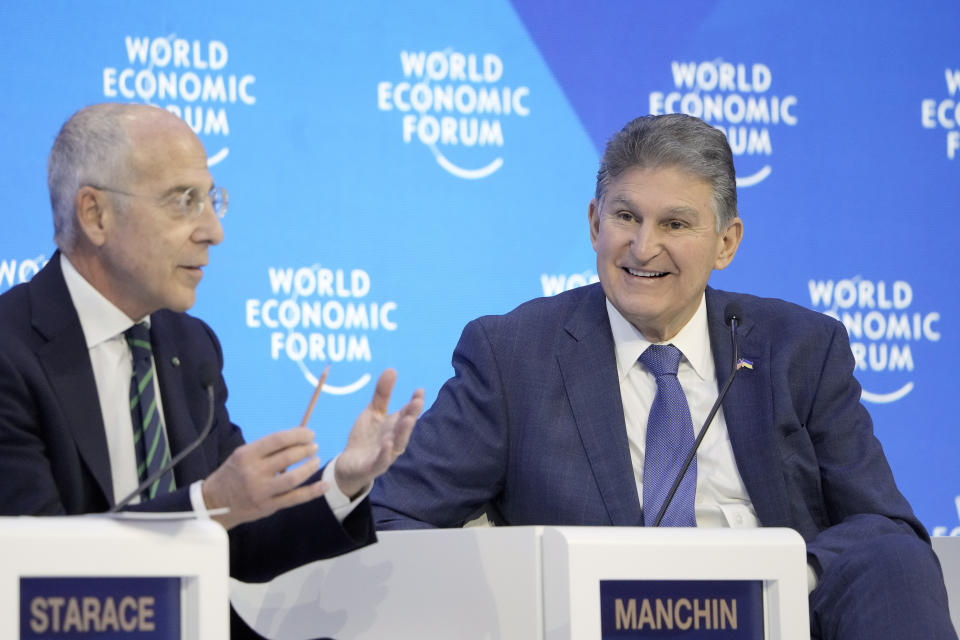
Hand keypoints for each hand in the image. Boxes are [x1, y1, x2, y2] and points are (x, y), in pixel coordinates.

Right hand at [202, 427, 327, 530]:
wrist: (214, 503)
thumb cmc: (233, 474)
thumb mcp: (242, 455)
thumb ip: (266, 449)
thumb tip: (296, 438)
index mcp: (246, 455)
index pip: (277, 440)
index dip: (298, 435)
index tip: (310, 434)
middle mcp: (254, 472)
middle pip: (287, 457)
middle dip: (306, 449)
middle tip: (314, 446)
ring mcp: (261, 491)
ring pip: (293, 478)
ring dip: (309, 467)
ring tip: (316, 460)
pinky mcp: (268, 506)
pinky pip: (294, 498)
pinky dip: (312, 492)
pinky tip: (324, 485)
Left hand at [335, 369, 424, 498]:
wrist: (349, 464)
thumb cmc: (366, 437)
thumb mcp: (373, 412)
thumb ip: (382, 394)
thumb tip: (392, 369)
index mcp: (395, 426)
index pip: (408, 413)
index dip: (415, 403)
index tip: (419, 390)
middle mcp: (394, 439)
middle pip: (405, 427)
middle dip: (412, 415)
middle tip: (417, 402)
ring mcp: (385, 454)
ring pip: (397, 444)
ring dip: (403, 433)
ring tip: (408, 420)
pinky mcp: (373, 467)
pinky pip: (381, 461)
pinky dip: (385, 453)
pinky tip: (387, 443)